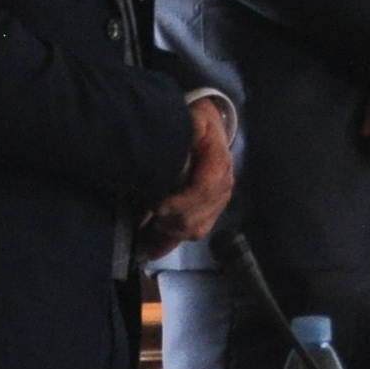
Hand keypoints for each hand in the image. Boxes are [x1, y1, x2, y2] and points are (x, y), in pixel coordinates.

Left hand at [138, 96, 235, 258]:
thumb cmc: (199, 126)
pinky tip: (149, 248)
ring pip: (196, 230)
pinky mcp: (208, 214)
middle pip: (199, 217)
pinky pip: (192, 234)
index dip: (182, 202)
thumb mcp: (196, 120)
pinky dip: (171, 242)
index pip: (206, 190)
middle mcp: (223, 189)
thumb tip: (187, 134)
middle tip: (145, 216)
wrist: (210, 133)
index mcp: (220, 165)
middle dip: (170, 221)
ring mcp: (217, 204)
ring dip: (169, 233)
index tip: (157, 207)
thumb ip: (192, 128)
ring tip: (145, 230)